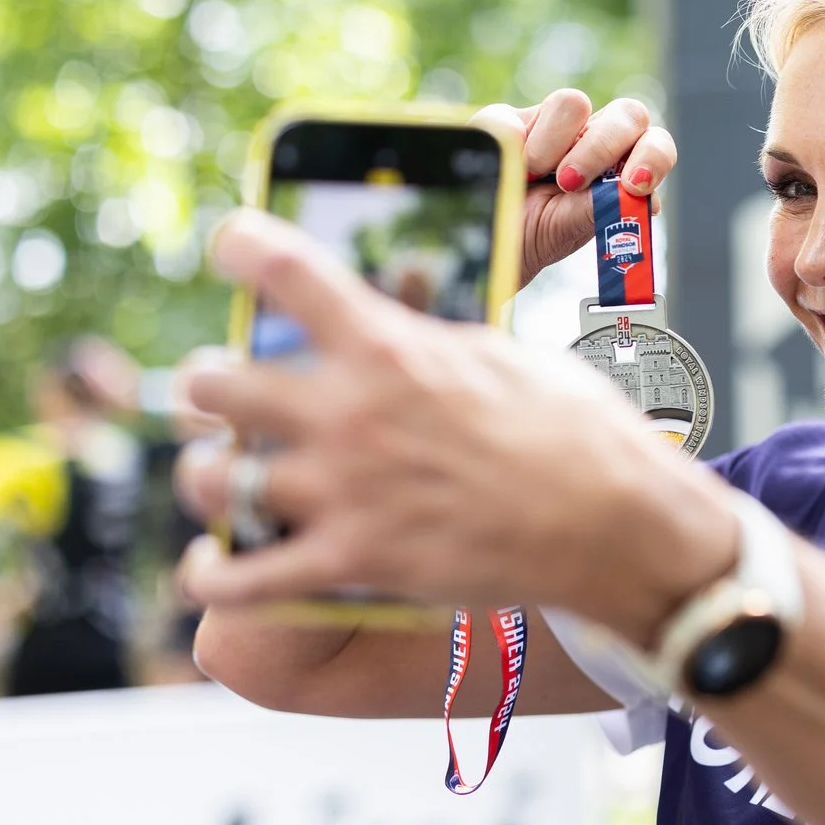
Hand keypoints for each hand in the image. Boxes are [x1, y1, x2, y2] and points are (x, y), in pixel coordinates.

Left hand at [174, 209, 737, 636]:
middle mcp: (351, 413)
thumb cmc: (578, 433)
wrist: (614, 524)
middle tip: (225, 394)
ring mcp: (345, 492)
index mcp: (390, 345)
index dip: (237, 246)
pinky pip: (238, 579)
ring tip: (224, 477)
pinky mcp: (352, 563)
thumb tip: (392, 323)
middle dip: (209, 387)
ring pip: (211, 478)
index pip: (280, 268)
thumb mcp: (502, 356)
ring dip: (211, 477)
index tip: (230, 247)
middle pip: (210, 382)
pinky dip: (213, 575)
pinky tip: (214, 563)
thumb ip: (426, 342)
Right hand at [473, 90, 677, 290]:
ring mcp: (554, 123)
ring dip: (552, 147)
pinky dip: (510, 147)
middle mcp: (595, 137)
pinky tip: (504, 170)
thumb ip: (606, 210)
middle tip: (570, 182)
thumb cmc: (540, 234)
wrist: (489, 241)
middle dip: (601, 147)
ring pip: (573, 102)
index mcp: (622, 163)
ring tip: (531, 177)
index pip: (656, 143)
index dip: (652, 157)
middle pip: (628, 112)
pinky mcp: (509, 118)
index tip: (633, 185)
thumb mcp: (575, 229)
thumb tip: (648, 203)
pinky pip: (513, 116)